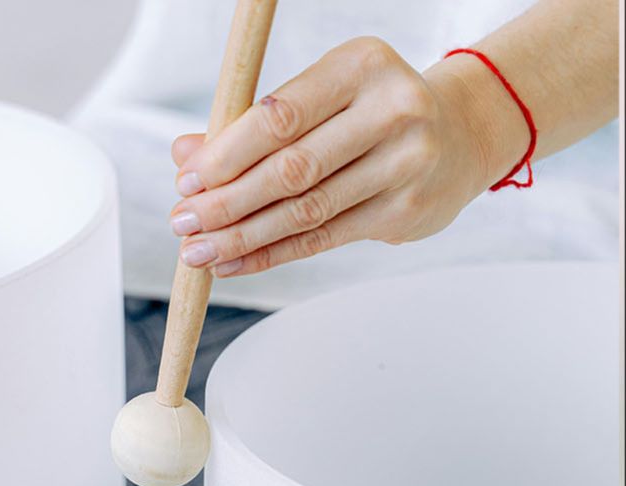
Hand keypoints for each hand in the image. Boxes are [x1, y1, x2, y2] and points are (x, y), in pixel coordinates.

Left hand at [168, 37, 524, 276]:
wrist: (460, 134)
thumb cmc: (368, 111)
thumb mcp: (318, 97)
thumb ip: (251, 124)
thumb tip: (185, 155)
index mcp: (360, 65)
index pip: (280, 116)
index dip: (227, 153)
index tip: (188, 180)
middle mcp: (392, 111)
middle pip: (292, 169)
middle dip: (227, 202)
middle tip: (183, 223)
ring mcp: (406, 165)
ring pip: (306, 211)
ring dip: (243, 236)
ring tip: (200, 252)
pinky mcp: (406, 211)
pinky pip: (324, 239)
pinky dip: (272, 254)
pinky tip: (235, 263)